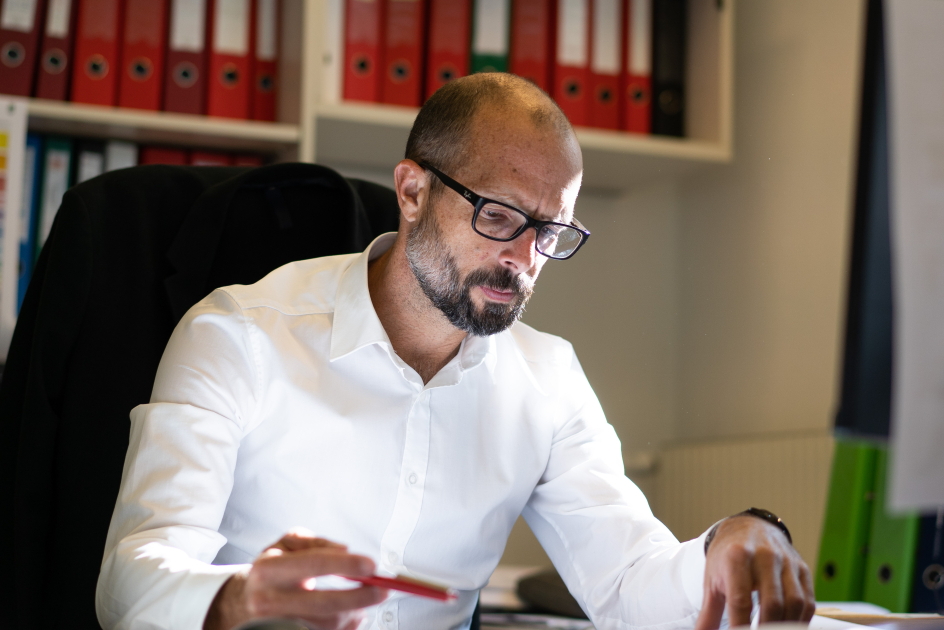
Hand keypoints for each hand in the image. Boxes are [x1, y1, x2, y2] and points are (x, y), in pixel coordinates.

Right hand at [204, 530, 388, 629]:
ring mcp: (276, 624)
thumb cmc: (269, 570)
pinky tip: (350, 614)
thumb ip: (315, 542)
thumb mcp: (285, 544)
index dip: (346, 565)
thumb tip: (344, 550)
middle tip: (383, 589)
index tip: (370, 565)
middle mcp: (269, 600)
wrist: (241, 602)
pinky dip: (345, 625)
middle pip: (324, 604)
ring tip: (364, 601)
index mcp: (269, 570)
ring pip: (327, 625)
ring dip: (354, 612)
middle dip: (360, 597)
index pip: (314, 564)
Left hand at [694, 515, 815, 628]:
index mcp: (736, 557)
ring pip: (794, 603)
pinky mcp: (801, 568)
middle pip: (772, 604)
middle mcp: (764, 556)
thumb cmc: (727, 557)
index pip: (740, 601)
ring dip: (786, 625)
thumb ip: (708, 612)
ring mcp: (786, 561)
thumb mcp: (712, 580)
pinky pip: (807, 601)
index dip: (740, 626)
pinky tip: (788, 627)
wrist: (747, 527)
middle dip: (766, 629)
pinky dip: (800, 620)